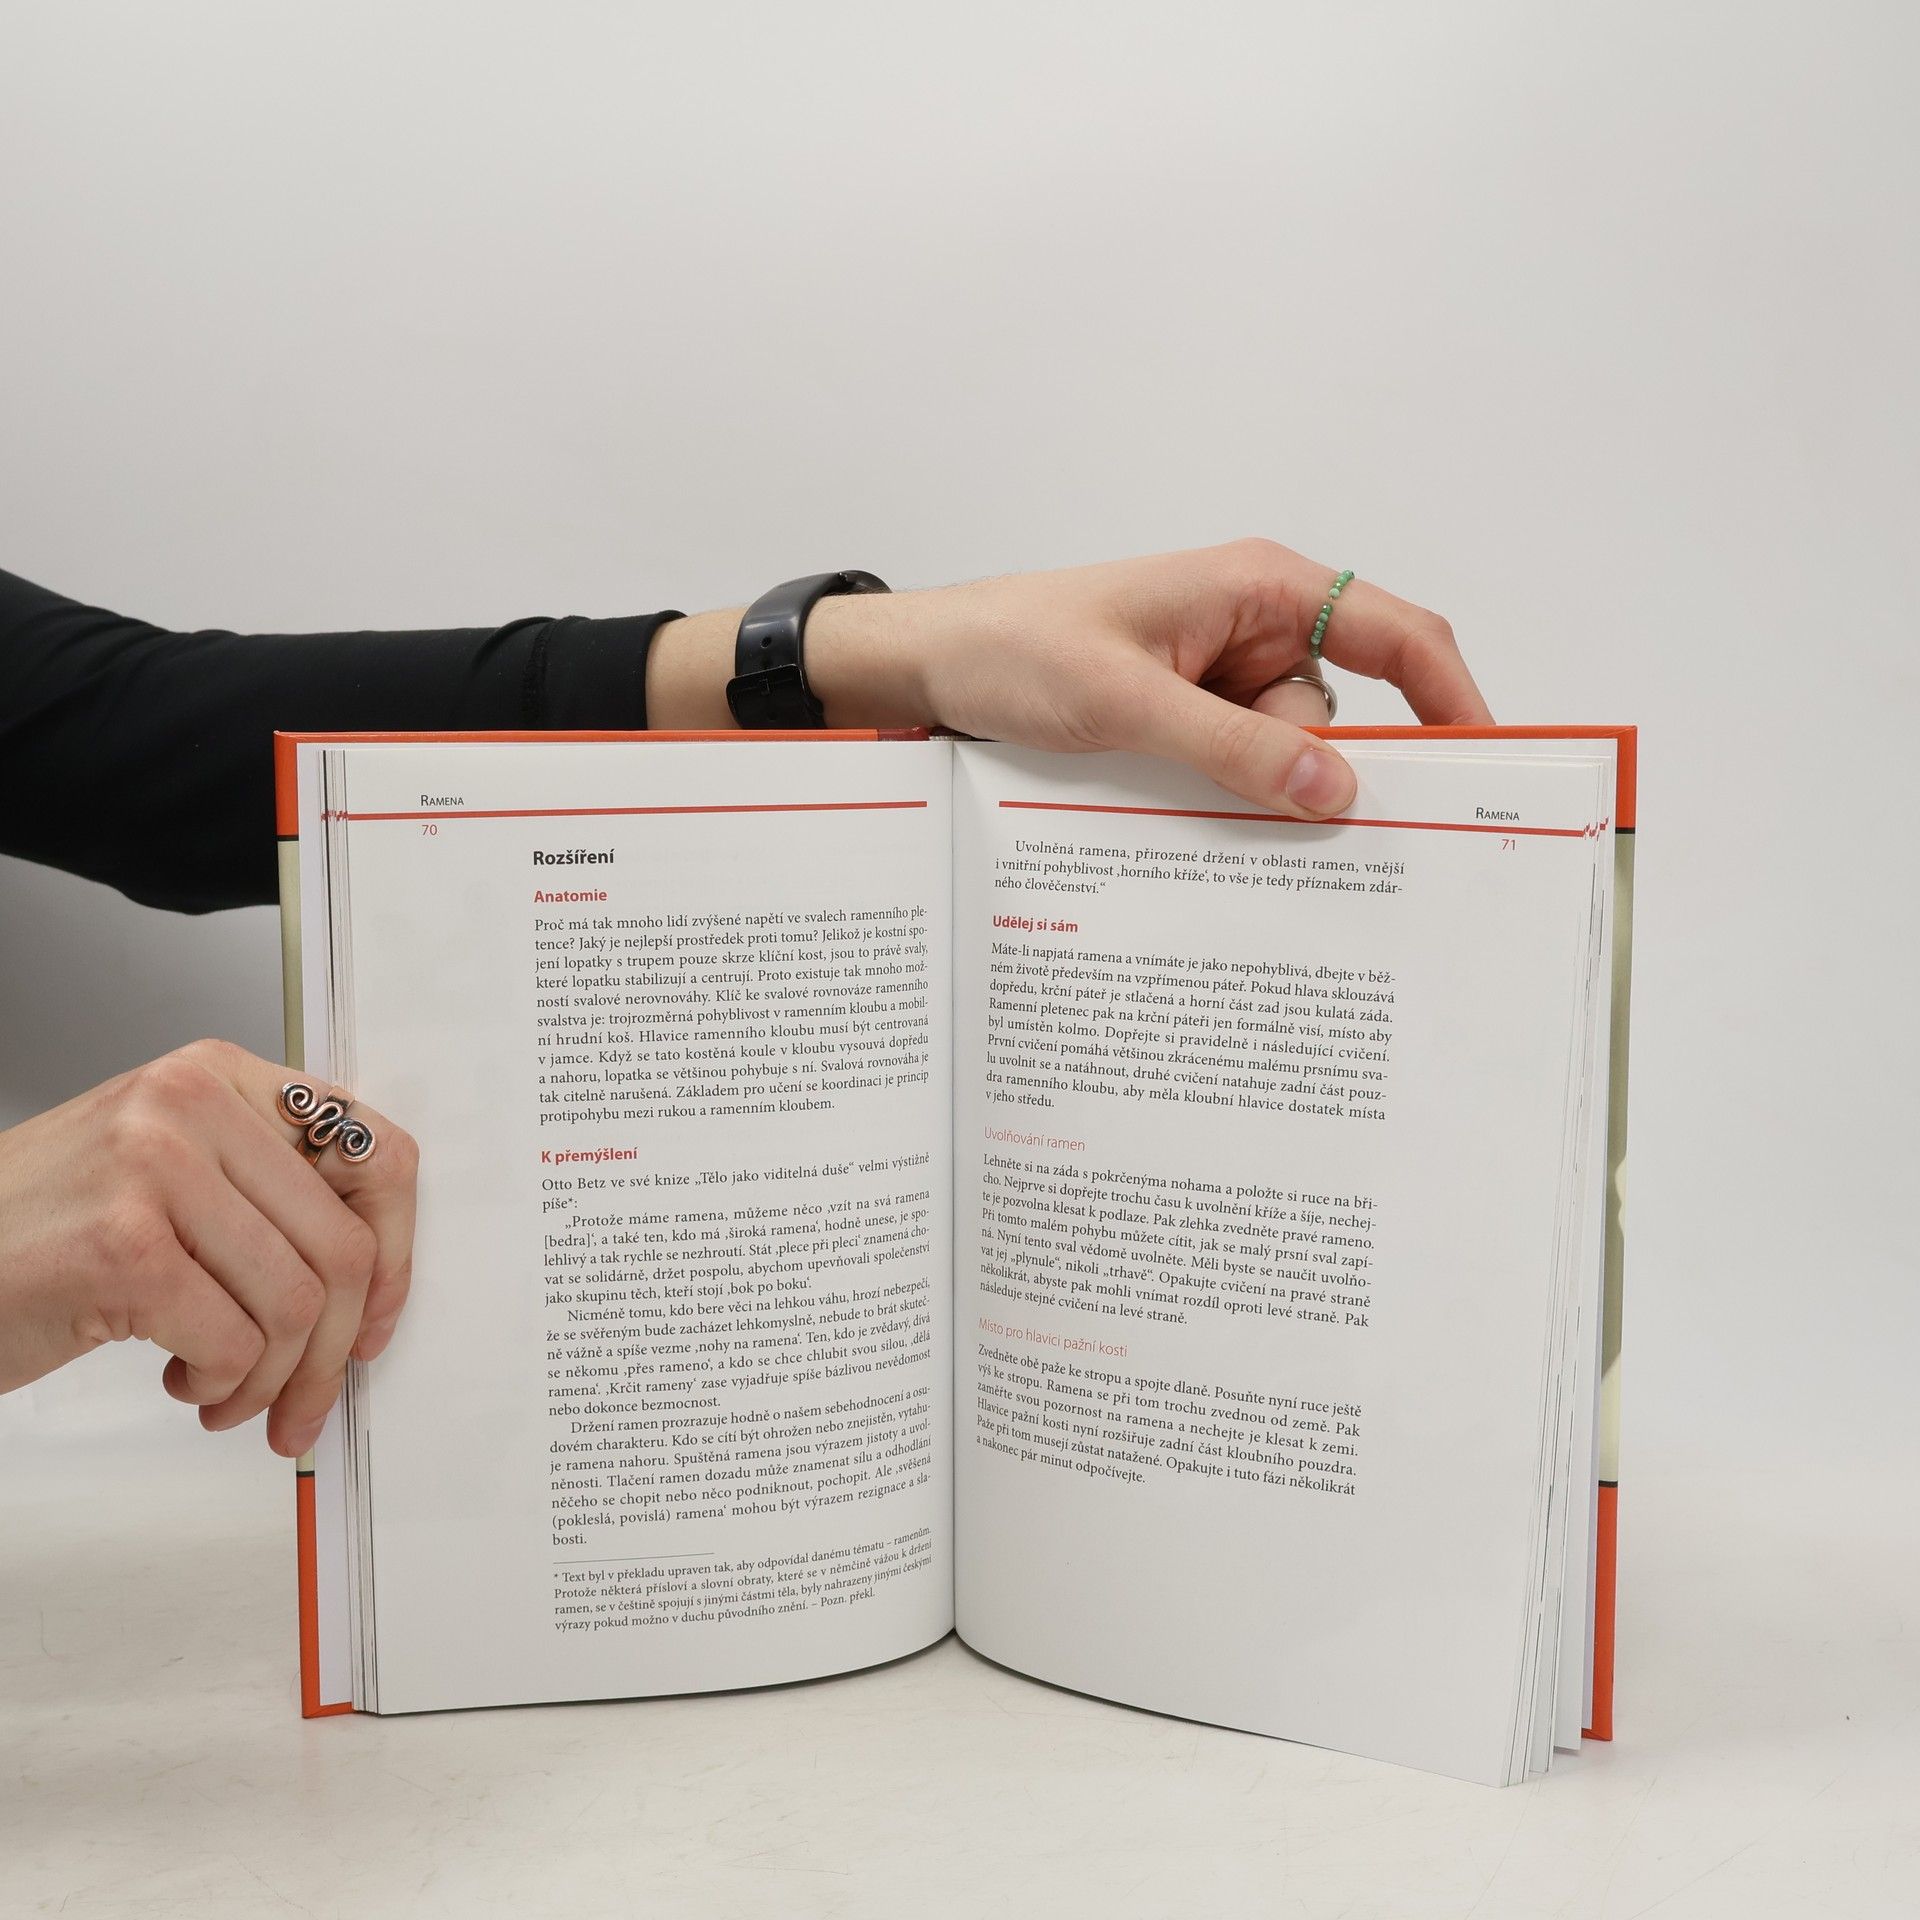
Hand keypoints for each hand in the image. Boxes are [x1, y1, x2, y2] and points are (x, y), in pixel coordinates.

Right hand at [0, 1039, 415, 1454]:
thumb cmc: (43, 1229)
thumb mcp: (168, 1171)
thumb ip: (264, 1192)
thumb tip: (376, 1274)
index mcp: (220, 1077)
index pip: (374, 1153)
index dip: (398, 1252)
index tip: (377, 1318)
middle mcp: (193, 1105)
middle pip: (345, 1247)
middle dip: (334, 1351)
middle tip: (304, 1401)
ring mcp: (156, 1169)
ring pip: (298, 1305)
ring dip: (272, 1380)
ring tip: (226, 1392)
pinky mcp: (122, 1247)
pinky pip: (235, 1344)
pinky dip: (221, 1388)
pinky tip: (181, 1381)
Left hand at [647, 540, 1491, 815]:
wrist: (930, 666)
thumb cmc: (1016, 648)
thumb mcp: (1125, 702)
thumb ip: (1233, 748)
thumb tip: (1339, 791)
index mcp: (1260, 587)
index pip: (1401, 635)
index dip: (1456, 699)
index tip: (1490, 768)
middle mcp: (1256, 626)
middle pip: (1342, 714)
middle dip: (1312, 767)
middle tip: (1277, 815)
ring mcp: (1222, 676)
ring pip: (1289, 754)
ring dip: (1249, 788)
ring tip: (1162, 783)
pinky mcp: (1191, 716)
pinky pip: (1241, 768)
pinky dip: (1223, 796)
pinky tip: (1171, 805)